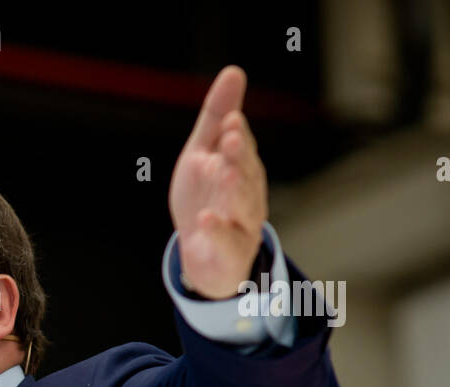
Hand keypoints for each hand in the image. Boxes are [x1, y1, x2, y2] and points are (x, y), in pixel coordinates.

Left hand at [169, 65, 268, 299]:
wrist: (201, 253)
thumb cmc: (206, 198)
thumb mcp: (203, 154)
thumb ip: (217, 117)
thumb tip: (234, 70)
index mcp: (242, 168)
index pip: (242, 149)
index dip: (237, 136)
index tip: (231, 120)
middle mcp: (248, 194)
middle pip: (247, 174)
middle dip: (240, 157)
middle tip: (232, 139)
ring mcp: (242, 224)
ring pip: (245, 206)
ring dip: (236, 190)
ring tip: (225, 173)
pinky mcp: (231, 252)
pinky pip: (228, 241)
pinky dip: (217, 231)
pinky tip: (205, 219)